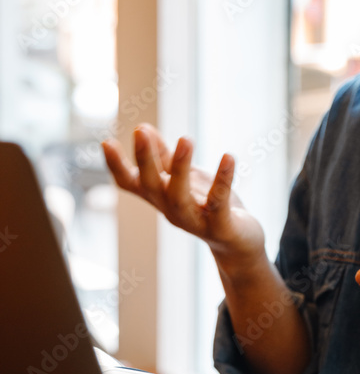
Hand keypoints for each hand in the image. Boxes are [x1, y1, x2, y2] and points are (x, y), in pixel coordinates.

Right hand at [102, 124, 264, 273]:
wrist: (239, 244)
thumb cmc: (208, 207)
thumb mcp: (184, 179)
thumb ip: (163, 157)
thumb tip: (143, 128)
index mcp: (160, 197)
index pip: (130, 183)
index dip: (116, 166)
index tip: (105, 142)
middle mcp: (172, 210)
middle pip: (151, 186)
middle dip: (145, 159)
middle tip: (140, 130)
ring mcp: (195, 221)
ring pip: (179, 197)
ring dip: (180, 167)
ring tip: (185, 138)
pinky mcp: (221, 226)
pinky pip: (219, 202)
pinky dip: (223, 179)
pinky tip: (228, 157)